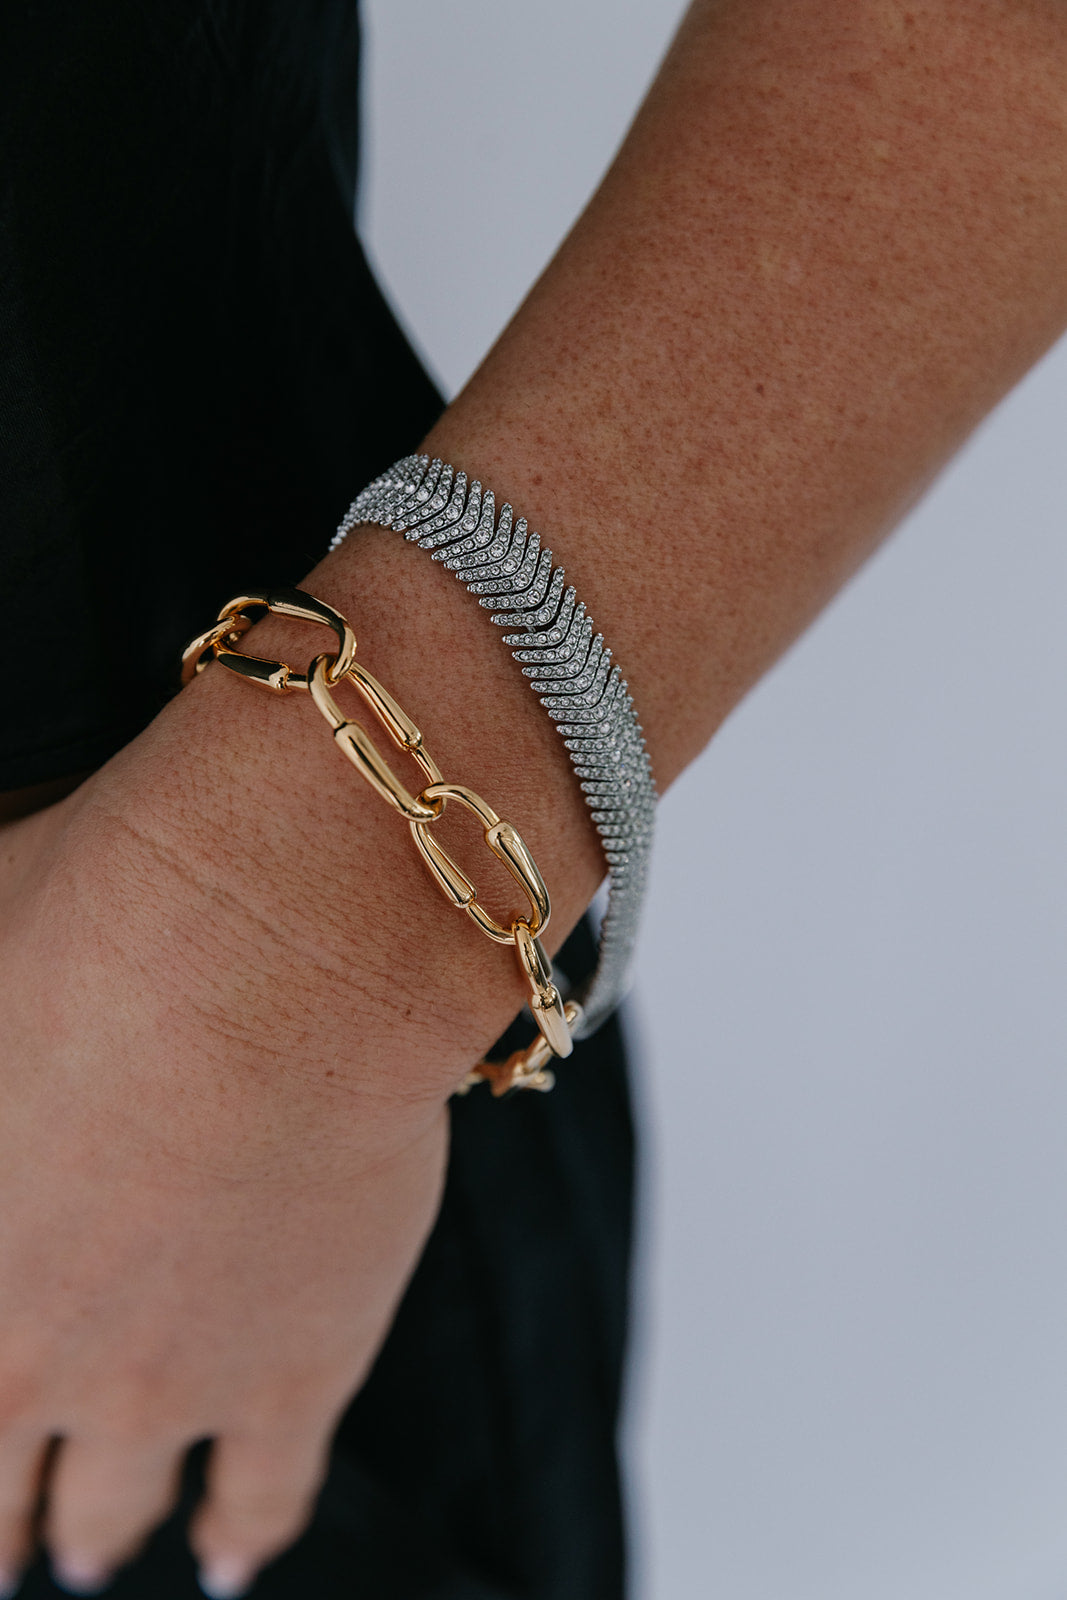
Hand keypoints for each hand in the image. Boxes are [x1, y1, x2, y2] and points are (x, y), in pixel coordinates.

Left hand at [0, 769, 450, 1596]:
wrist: (270, 954)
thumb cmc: (88, 928)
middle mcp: (21, 1360)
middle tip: (1, 1539)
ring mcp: (159, 1386)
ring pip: (106, 1515)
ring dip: (91, 1535)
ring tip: (92, 1552)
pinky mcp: (293, 1374)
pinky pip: (263, 1496)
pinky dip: (242, 1534)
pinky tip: (228, 1557)